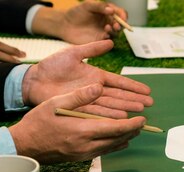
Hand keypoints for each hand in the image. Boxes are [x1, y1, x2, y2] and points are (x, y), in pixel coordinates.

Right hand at [9, 83, 145, 162]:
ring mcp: (85, 154)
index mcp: (83, 131)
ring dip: (125, 138)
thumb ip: (79, 96)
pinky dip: (114, 145)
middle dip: (133, 131)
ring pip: (113, 147)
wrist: (24, 146)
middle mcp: (87, 145)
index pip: (116, 129)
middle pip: (119, 139)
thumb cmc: (38, 123)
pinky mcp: (81, 158)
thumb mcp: (55, 103)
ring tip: (134, 130)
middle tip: (143, 123)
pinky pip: (104, 152)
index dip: (133, 124)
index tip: (142, 119)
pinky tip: (119, 140)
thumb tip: (99, 86)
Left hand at [22, 40, 152, 117]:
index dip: (133, 86)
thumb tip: (110, 42)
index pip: (119, 82)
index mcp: (96, 76)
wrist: (34, 81)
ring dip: (126, 108)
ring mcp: (89, 100)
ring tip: (139, 111)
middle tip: (149, 104)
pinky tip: (121, 118)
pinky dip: (110, 116)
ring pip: (111, 105)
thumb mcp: (73, 53)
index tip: (147, 90)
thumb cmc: (51, 66)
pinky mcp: (81, 109)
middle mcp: (95, 90)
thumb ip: (92, 48)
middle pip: (119, 96)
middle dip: (134, 99)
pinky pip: (98, 113)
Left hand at [32, 1, 127, 43]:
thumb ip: (100, 6)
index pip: (120, 13)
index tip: (122, 17)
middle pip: (120, 24)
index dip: (123, 16)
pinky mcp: (100, 41)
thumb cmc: (76, 13)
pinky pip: (108, 41)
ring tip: (107, 27)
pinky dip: (109, 38)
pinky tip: (104, 34)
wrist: (65, 24)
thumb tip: (112, 10)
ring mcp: (104, 32)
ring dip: (114, 31)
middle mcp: (108, 22)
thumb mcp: (87, 5)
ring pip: (116, 33)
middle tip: (116, 25)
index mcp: (107, 12)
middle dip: (121, 25)